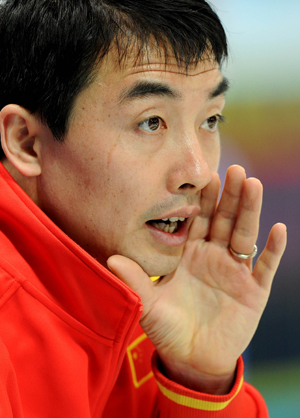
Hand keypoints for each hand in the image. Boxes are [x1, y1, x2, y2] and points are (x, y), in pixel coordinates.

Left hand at [107, 165, 286, 393]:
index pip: (198, 220)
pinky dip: (273, 250)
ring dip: (250, 211)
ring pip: (244, 235)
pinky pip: (265, 267)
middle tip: (235, 170)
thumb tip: (111, 259)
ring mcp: (235, 272)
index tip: (206, 177)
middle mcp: (213, 257)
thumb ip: (135, 281)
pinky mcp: (254, 290)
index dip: (203, 199)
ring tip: (253, 186)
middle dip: (230, 196)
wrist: (192, 358)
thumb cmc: (168, 328)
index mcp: (189, 254)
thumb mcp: (149, 304)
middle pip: (224, 220)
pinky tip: (279, 230)